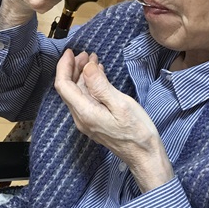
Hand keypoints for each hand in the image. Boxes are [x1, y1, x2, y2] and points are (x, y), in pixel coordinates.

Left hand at [54, 50, 173, 192]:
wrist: (144, 156)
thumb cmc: (137, 131)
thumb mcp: (121, 104)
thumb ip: (101, 86)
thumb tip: (86, 67)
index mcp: (85, 112)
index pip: (64, 86)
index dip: (64, 66)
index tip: (71, 51)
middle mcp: (81, 117)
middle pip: (69, 88)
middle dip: (74, 68)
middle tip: (86, 53)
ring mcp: (87, 121)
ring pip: (77, 93)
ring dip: (82, 75)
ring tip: (92, 60)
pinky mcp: (94, 122)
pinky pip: (86, 99)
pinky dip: (90, 84)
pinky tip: (98, 76)